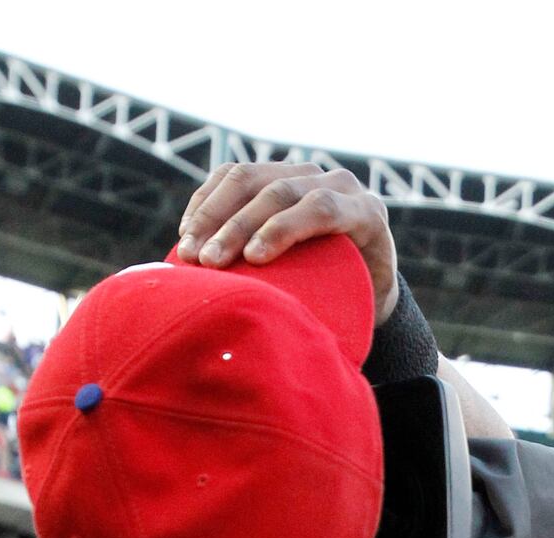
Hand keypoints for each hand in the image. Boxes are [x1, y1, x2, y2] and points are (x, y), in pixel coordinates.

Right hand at [176, 161, 400, 325]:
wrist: (365, 270)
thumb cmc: (360, 302)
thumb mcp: (364, 310)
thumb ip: (346, 319)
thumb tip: (303, 350)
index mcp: (366, 213)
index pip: (321, 210)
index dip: (284, 230)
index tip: (252, 259)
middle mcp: (337, 183)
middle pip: (279, 192)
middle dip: (236, 226)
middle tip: (207, 262)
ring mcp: (303, 172)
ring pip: (248, 178)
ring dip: (211, 214)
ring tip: (187, 251)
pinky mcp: (274, 170)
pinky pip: (232, 176)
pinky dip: (206, 201)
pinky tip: (188, 231)